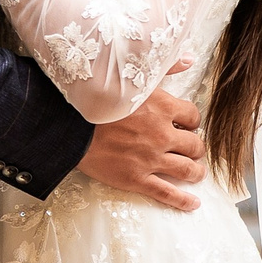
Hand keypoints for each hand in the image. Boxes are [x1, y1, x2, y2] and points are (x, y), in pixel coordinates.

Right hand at [76, 69, 206, 210]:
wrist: (66, 124)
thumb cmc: (95, 98)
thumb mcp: (132, 75)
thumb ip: (165, 67)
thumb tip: (189, 59)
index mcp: (162, 107)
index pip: (193, 116)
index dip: (191, 121)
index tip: (185, 124)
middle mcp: (162, 135)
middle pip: (195, 146)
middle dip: (195, 148)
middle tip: (190, 149)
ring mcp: (151, 159)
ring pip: (187, 170)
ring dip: (195, 172)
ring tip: (195, 172)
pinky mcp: (137, 179)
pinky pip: (168, 194)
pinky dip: (183, 201)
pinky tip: (192, 203)